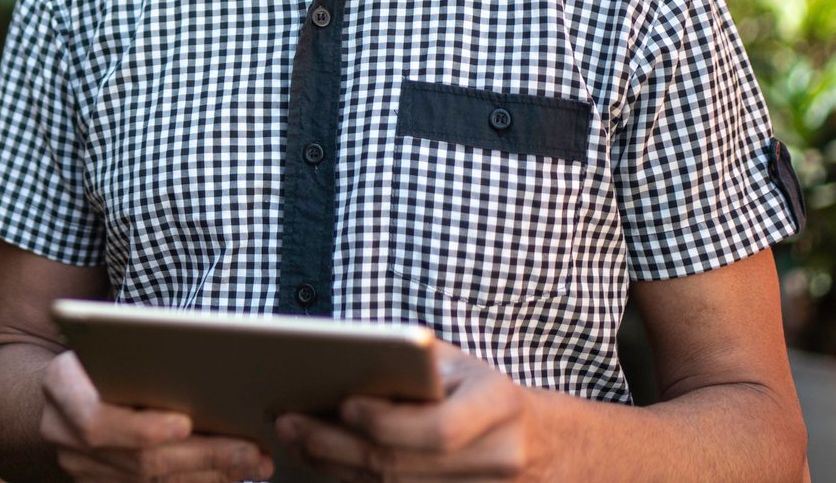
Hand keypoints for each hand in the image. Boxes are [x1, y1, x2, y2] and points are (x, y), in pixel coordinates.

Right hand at [39, 349, 274, 481]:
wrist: (63, 386)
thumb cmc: (99, 353)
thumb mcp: (109, 340)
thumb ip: (140, 353)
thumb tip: (203, 361)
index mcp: (61, 387)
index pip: (97, 421)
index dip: (141, 428)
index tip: (185, 424)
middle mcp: (63, 434)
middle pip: (136, 460)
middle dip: (199, 455)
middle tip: (247, 449)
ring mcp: (80, 468)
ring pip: (150, 482)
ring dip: (208, 474)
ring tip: (252, 462)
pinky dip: (197, 481)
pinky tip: (230, 471)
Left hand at [274, 342, 542, 479]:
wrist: (547, 447)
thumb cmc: (486, 394)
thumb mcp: (463, 367)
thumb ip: (414, 367)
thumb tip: (341, 367)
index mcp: (500, 406)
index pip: (439, 429)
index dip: (388, 422)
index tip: (343, 405)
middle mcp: (499, 458)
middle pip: (403, 466)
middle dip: (336, 445)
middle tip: (288, 424)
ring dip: (336, 468)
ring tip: (295, 442)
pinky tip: (326, 465)